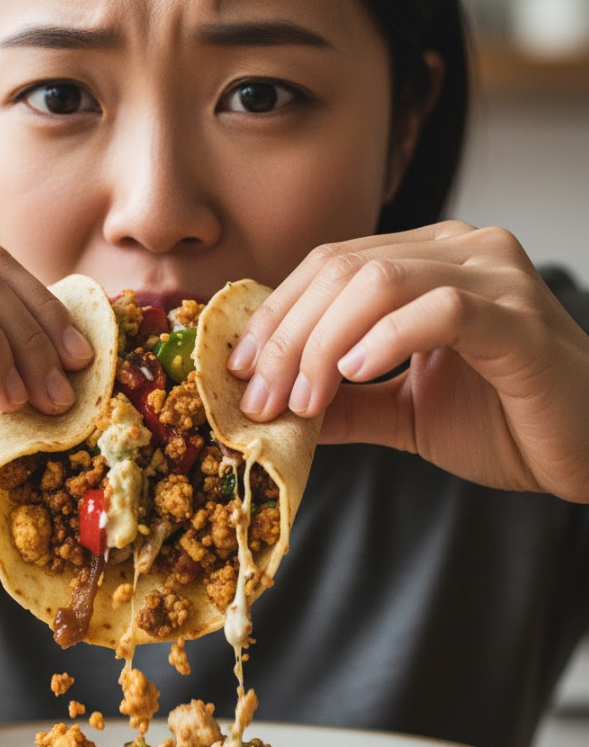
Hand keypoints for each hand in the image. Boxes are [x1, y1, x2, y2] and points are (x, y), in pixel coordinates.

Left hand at [227, 221, 588, 502]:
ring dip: (322, 343)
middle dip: (285, 337)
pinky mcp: (520, 319)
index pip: (326, 267)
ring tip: (300, 400)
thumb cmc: (501, 420)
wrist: (584, 451)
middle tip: (258, 397)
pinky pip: (441, 310)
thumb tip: (270, 409)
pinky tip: (355, 375)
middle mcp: (458, 251)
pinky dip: (386, 340)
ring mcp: (494, 277)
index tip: (235, 371)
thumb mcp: (398, 411)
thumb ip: (340, 403)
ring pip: (380, 280)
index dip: (273, 316)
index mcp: (425, 260)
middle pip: (341, 270)